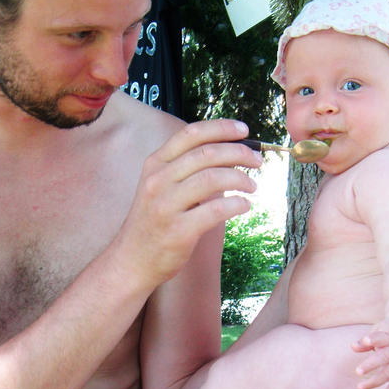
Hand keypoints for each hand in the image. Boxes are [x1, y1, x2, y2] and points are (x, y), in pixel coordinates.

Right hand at [117, 119, 261, 288]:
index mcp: (155, 164)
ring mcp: (166, 206)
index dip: (221, 128)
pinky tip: (244, 205)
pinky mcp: (178, 231)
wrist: (131, 260)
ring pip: (212, 178)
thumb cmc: (154, 222)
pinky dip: (236, 204)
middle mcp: (158, 180)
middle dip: (239, 152)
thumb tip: (230, 152)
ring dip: (241, 178)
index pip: (191, 134)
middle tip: (257, 161)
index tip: (244, 130)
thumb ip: (187, 168)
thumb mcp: (160, 186)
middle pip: (206, 153)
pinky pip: (215, 210)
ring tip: (252, 186)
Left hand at [351, 315, 388, 388]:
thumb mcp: (379, 330)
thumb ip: (366, 341)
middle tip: (357, 371)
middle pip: (385, 358)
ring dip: (375, 381)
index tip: (365, 340)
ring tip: (359, 387)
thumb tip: (353, 347)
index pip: (382, 338)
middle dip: (371, 365)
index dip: (373, 339)